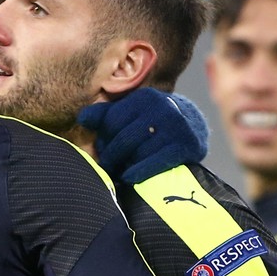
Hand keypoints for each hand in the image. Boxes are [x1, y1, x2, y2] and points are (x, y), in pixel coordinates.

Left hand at [78, 88, 208, 183]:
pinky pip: (156, 161)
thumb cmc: (153, 121)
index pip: (113, 120)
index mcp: (143, 98)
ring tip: (120, 171)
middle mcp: (160, 108)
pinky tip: (129, 177)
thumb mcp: (133, 113)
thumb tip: (82, 118)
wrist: (195, 126)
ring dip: (126, 165)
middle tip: (106, 166)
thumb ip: (106, 115)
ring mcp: (174, 127)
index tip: (101, 150)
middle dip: (111, 155)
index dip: (103, 138)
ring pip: (139, 152)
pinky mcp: (185, 145)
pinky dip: (139, 172)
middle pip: (124, 138)